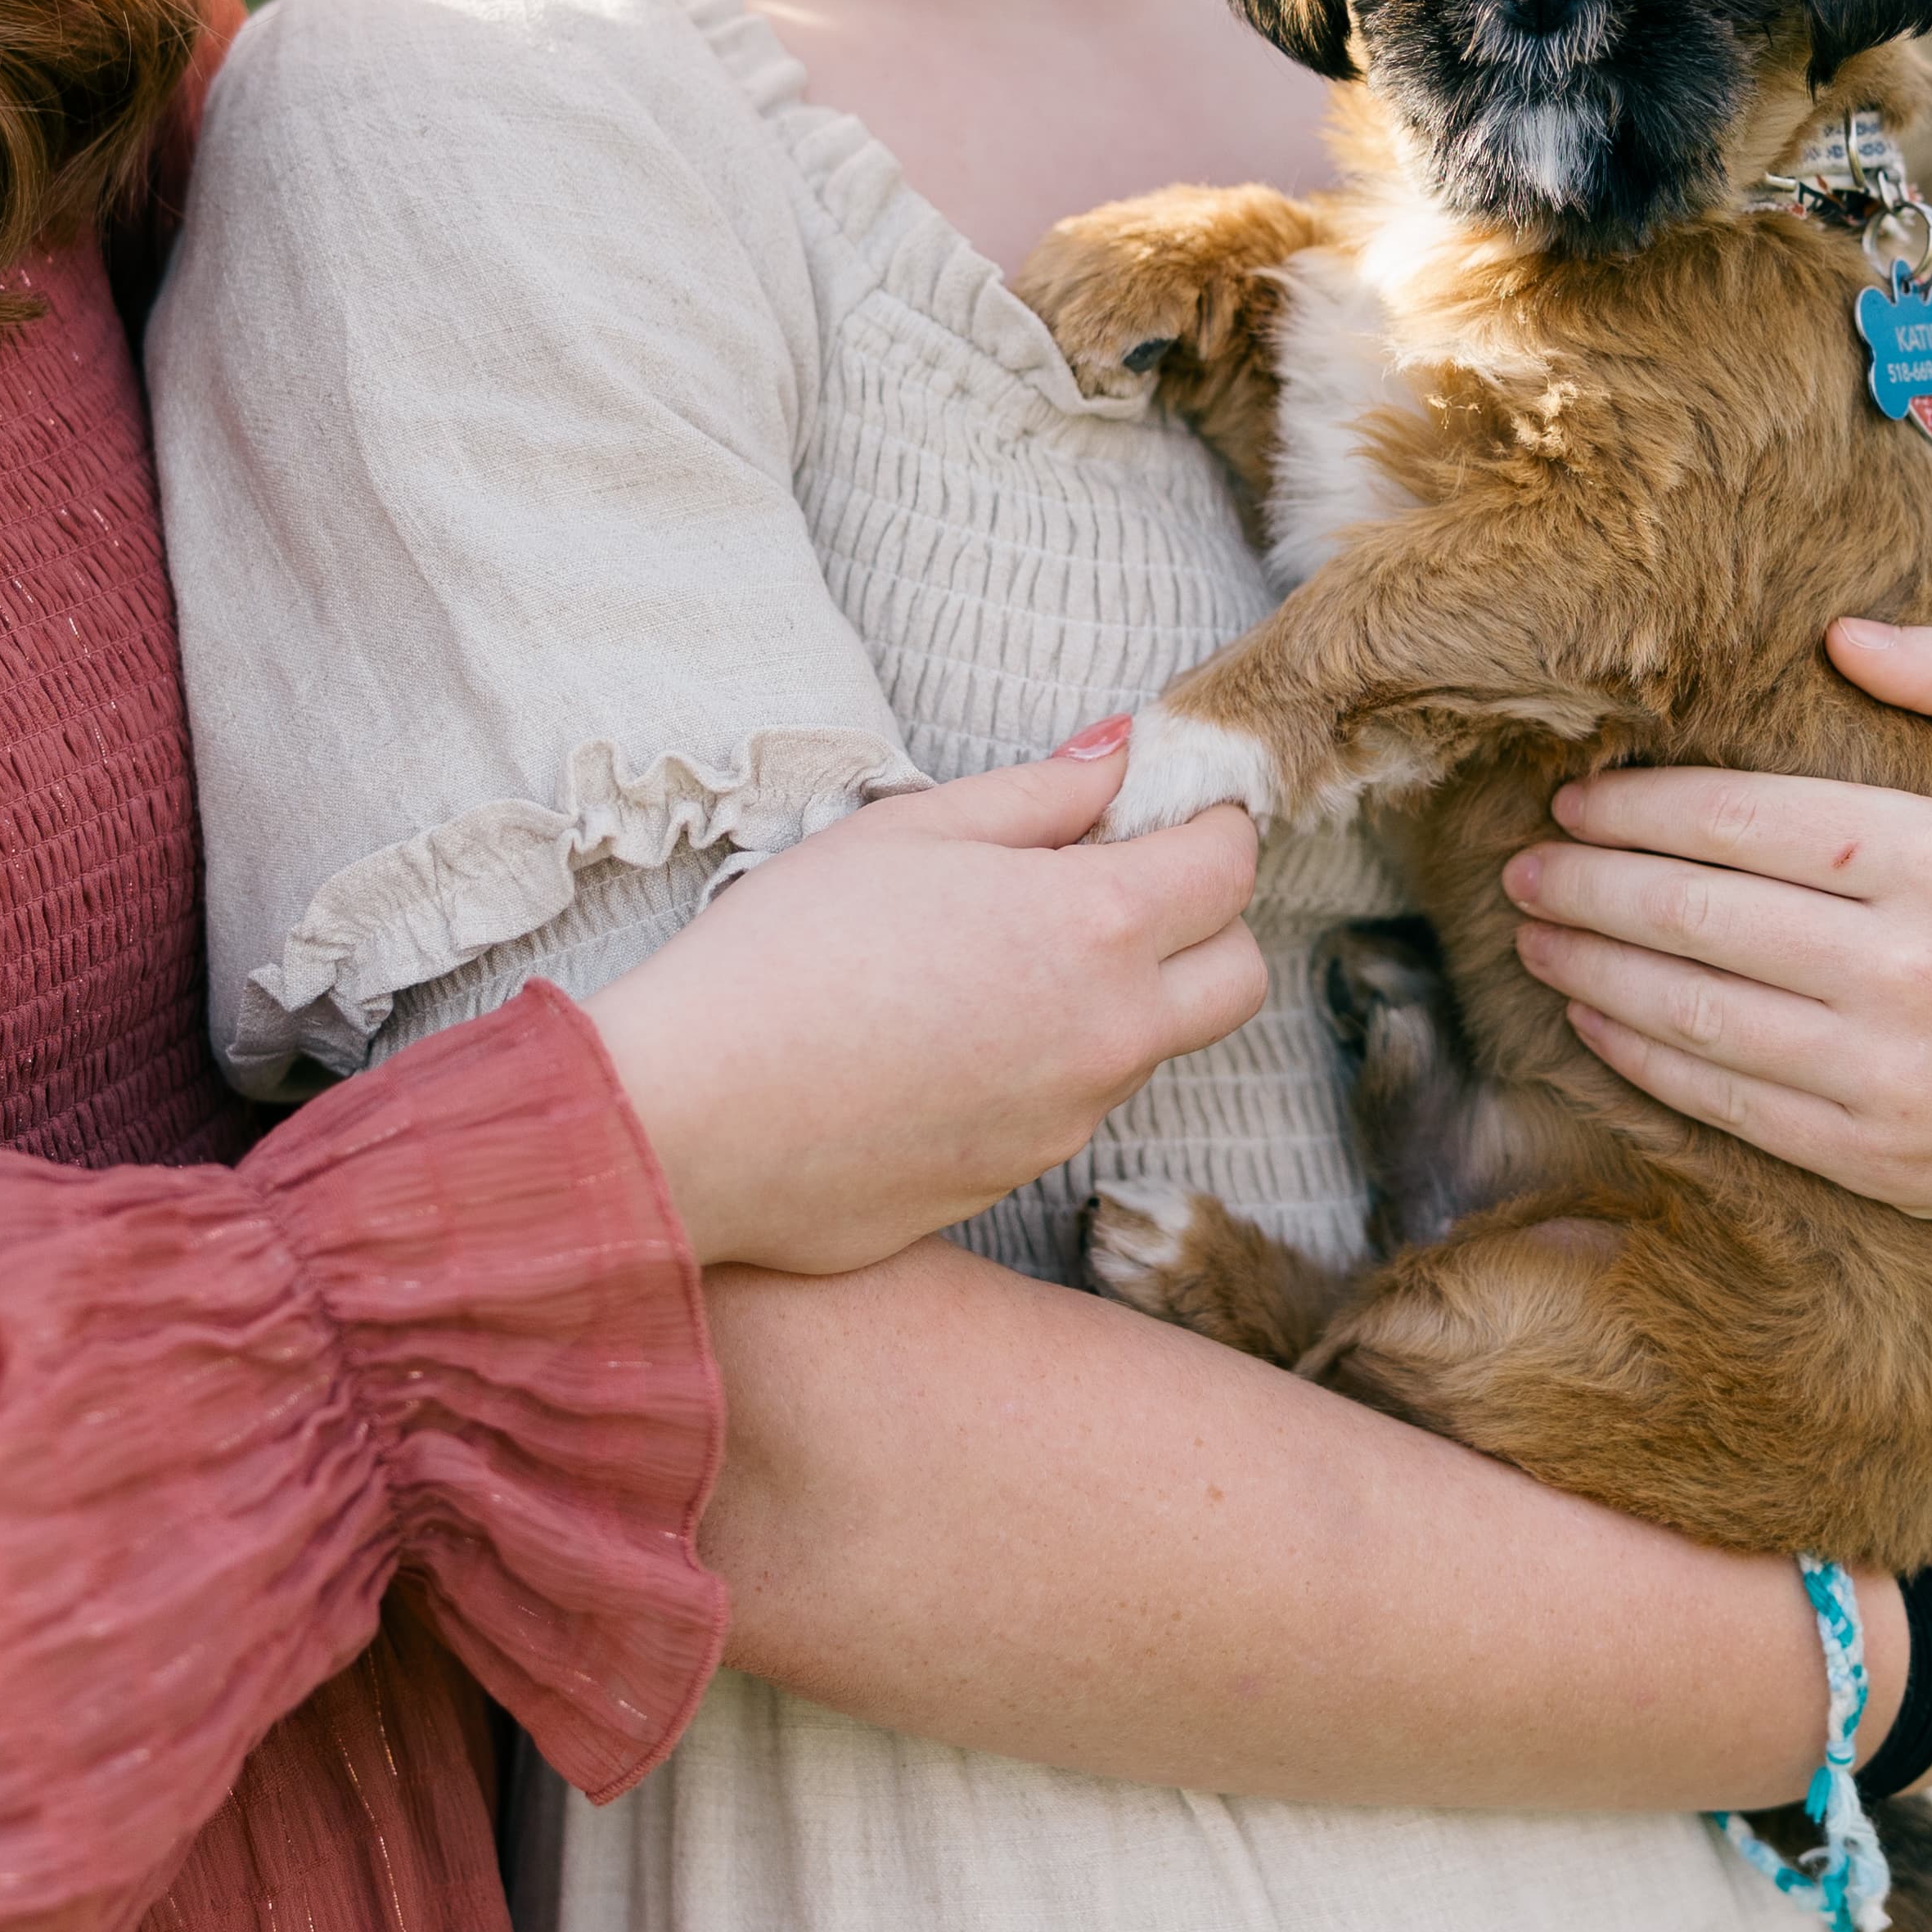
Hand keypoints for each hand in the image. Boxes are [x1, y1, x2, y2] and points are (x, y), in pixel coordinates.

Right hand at [589, 727, 1265, 1270]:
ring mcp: (1071, 1118)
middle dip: (1207, 922)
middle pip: (1239, 975)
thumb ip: (1038, 792)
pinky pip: (1071, 1106)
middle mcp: (1110, 1033)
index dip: (1208, 822)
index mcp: (1095, 925)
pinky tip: (939, 1040)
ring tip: (989, 962)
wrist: (692, 1120)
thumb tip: (1122, 754)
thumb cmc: (786, 951)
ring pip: (1151, 1044)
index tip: (1160, 808)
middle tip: (1112, 886)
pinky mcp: (1020, 1177)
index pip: (1230, 866)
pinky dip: (1043, 1065)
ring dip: (1116, 995)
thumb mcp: (909, 830)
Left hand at [1503, 619, 1931, 1265]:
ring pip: (1692, 1010)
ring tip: (1532, 935)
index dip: (1640, 809)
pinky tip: (1598, 1023)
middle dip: (1586, 885)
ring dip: (1592, 969)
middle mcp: (1903, 967)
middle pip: (1695, 913)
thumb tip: (1844, 633)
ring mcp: (1884, 1072)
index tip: (1573, 798)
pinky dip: (1645, 1057)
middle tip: (1519, 865)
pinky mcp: (1878, 1157)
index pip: (1746, 822)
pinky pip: (1727, 1101)